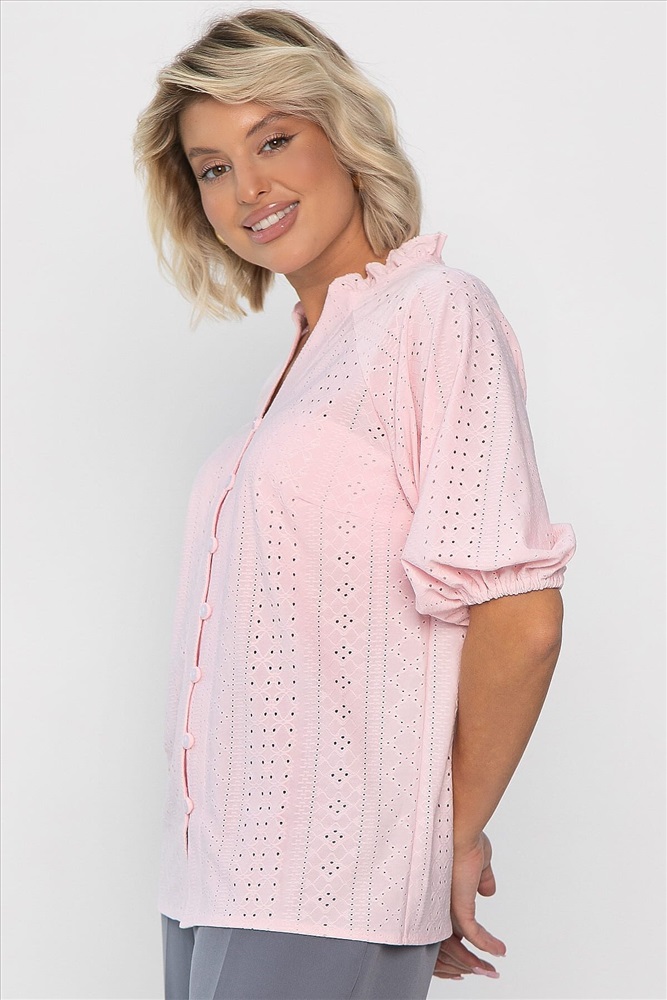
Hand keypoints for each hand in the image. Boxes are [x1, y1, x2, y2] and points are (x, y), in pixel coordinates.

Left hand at [433, 832, 506, 980]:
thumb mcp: (477, 859)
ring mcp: (447, 903)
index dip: (460, 934)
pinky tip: (499, 950)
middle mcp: (441, 899)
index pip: (448, 917)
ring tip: (492, 967)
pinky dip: (487, 944)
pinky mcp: (458, 905)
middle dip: (466, 956)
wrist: (458, 823)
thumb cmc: (463, 832)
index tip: (474, 944)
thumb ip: (482, 876)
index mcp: (442, 888)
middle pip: (451, 936)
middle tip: (482, 968)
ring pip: (462, 939)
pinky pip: (473, 933)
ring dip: (478, 956)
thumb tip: (487, 891)